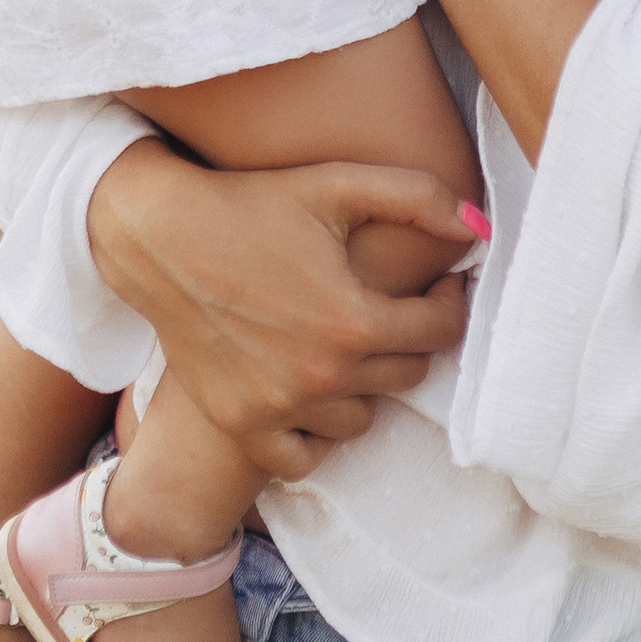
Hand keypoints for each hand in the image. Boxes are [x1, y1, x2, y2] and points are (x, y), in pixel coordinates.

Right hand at [86, 141, 473, 482]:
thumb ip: (417, 197)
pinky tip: (312, 391)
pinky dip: (315, 432)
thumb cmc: (254, 204)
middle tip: (390, 307)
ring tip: (347, 345)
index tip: (439, 282)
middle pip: (408, 374)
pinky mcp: (241, 425)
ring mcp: (278, 408)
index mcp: (353, 320)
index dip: (449, 299)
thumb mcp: (338, 184)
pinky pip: (304, 457)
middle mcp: (321, 376)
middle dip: (409, 338)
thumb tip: (480, 227)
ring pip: (361, 417)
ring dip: (365, 385)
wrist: (160, 239)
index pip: (442, 329)